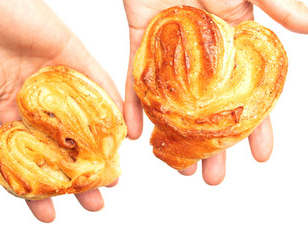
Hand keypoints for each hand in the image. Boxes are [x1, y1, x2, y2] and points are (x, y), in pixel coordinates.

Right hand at [0, 0, 121, 221]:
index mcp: (6, 107)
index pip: (27, 156)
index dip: (36, 187)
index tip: (48, 214)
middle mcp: (34, 96)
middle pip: (62, 143)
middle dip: (76, 175)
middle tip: (94, 201)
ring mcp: (54, 76)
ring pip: (83, 118)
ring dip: (99, 148)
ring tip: (112, 177)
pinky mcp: (70, 54)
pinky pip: (96, 82)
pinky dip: (110, 106)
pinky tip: (120, 135)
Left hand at [123, 0, 307, 184]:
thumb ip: (276, 2)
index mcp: (235, 39)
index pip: (250, 91)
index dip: (258, 124)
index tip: (260, 156)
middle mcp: (204, 51)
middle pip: (210, 107)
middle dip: (213, 143)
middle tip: (212, 177)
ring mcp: (172, 48)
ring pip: (175, 99)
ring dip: (176, 134)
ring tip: (178, 167)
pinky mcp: (141, 39)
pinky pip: (136, 76)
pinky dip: (135, 104)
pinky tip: (138, 133)